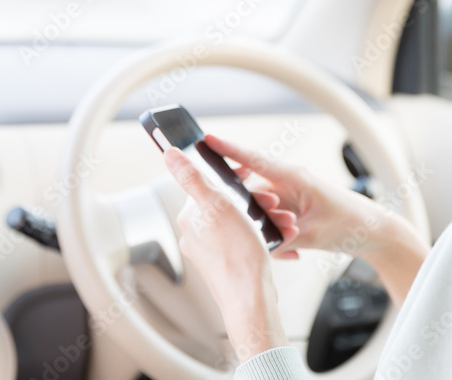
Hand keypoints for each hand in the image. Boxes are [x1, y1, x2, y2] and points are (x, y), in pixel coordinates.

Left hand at [164, 146, 293, 361]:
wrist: (250, 298)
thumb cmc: (235, 255)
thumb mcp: (216, 206)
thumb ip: (192, 178)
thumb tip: (169, 154)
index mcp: (190, 218)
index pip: (207, 185)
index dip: (231, 176)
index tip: (250, 173)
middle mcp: (197, 235)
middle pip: (227, 203)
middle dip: (254, 198)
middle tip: (272, 200)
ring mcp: (213, 250)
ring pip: (241, 221)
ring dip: (264, 216)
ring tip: (282, 220)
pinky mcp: (228, 263)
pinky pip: (247, 239)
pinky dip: (264, 234)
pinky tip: (278, 235)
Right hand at [204, 134, 429, 305]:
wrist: (374, 232)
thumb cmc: (350, 224)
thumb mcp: (314, 235)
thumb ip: (281, 238)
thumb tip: (254, 243)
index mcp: (295, 176)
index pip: (255, 160)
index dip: (229, 150)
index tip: (206, 140)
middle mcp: (289, 181)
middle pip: (251, 189)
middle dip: (250, 210)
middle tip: (256, 224)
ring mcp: (289, 195)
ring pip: (260, 209)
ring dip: (268, 228)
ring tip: (290, 243)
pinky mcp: (291, 208)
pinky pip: (270, 220)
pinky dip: (277, 237)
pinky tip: (293, 251)